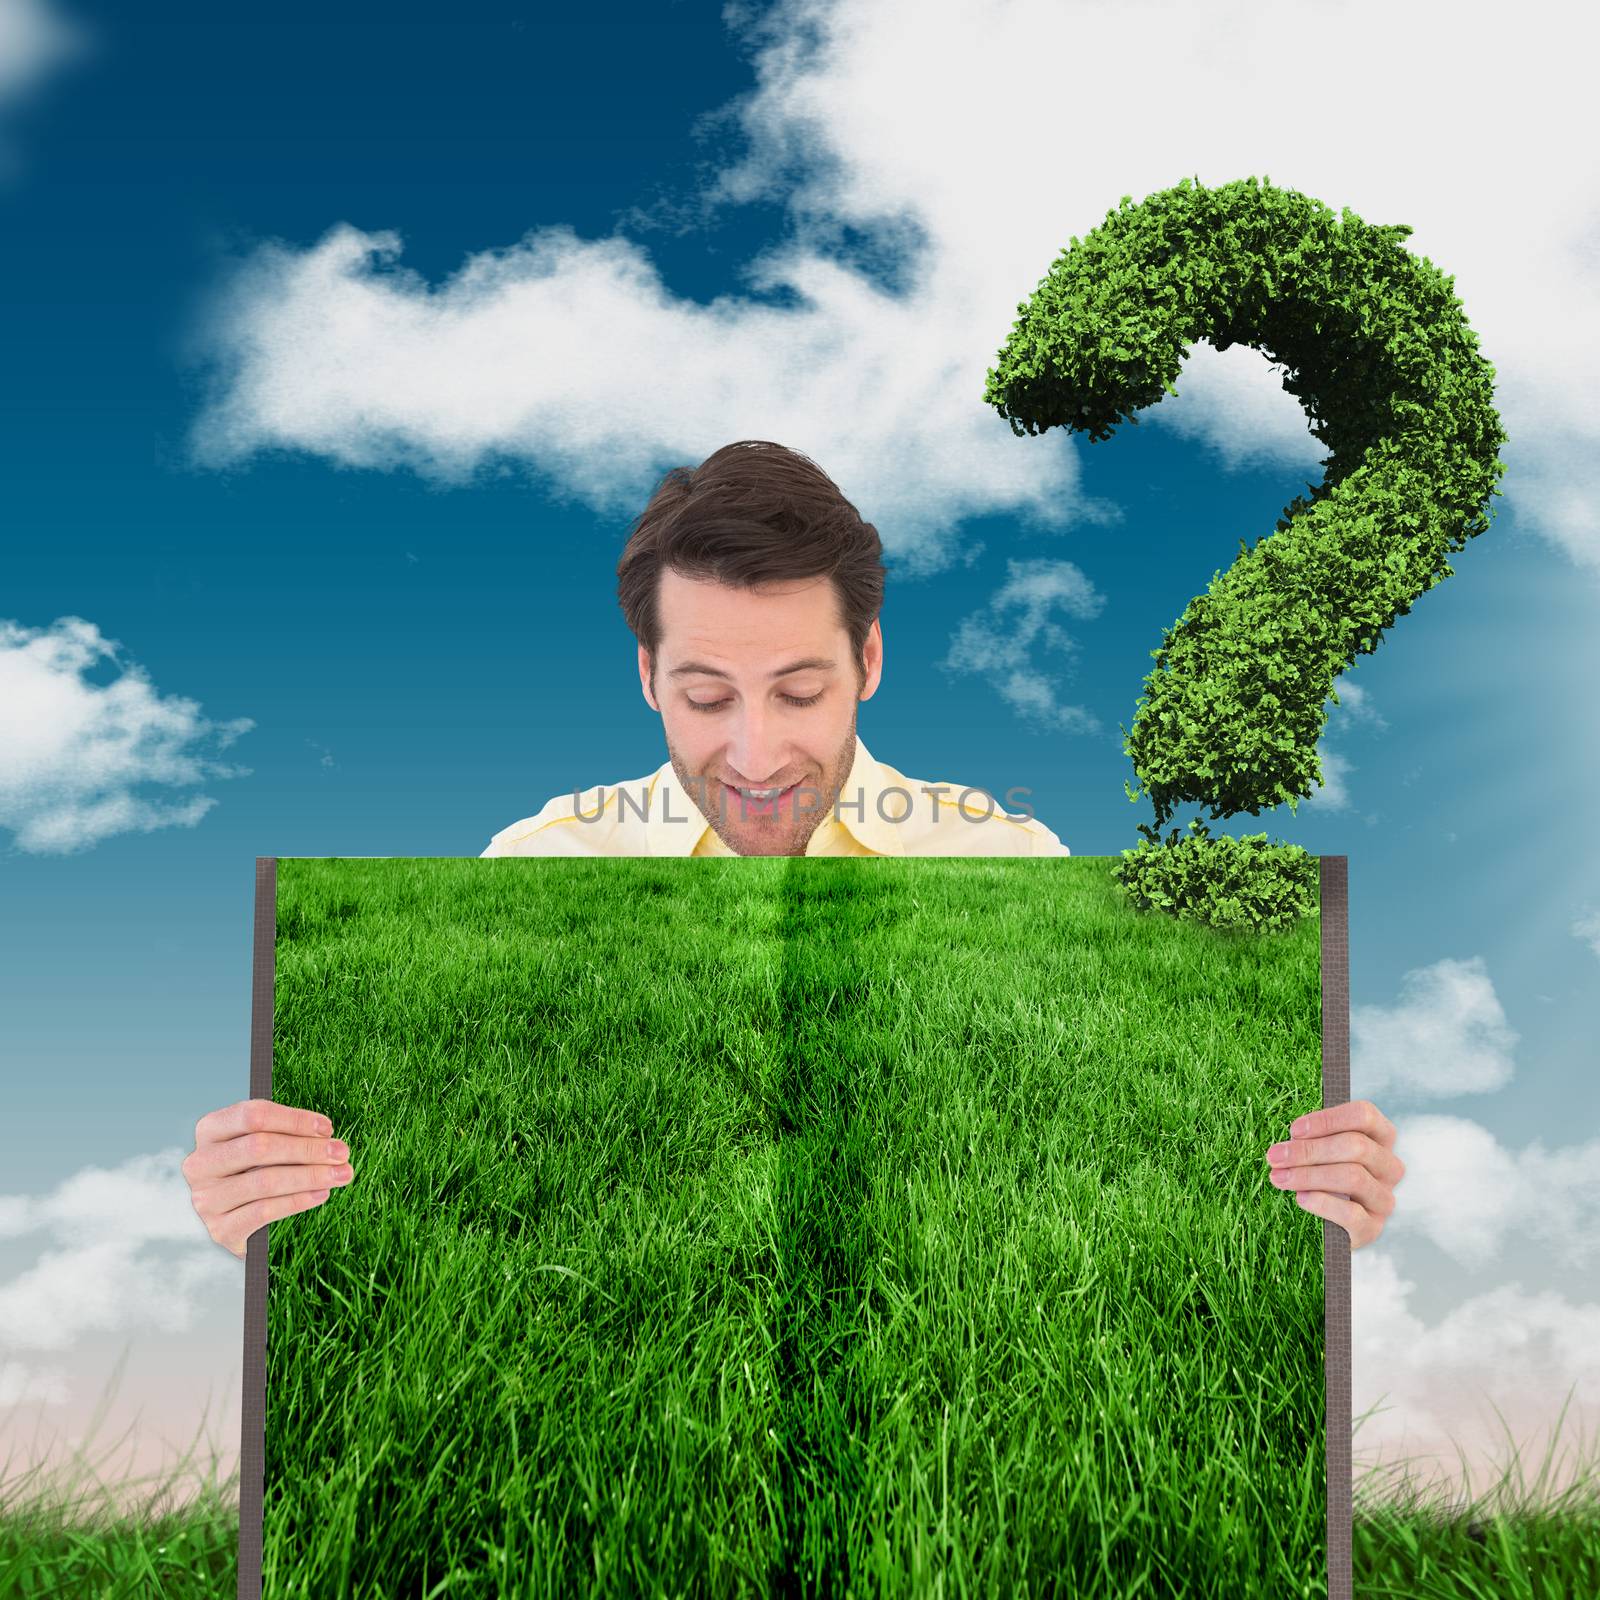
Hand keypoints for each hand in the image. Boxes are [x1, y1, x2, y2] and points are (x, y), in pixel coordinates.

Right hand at [183, 1098, 354, 1259]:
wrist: (235, 1219)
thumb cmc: (255, 1169)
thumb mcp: (262, 1145)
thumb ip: (285, 1134)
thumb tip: (326, 1135)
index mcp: (210, 1130)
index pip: (253, 1115)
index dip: (294, 1119)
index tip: (327, 1127)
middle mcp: (201, 1163)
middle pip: (260, 1147)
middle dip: (307, 1149)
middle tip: (342, 1153)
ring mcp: (207, 1199)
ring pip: (265, 1181)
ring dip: (310, 1175)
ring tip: (341, 1174)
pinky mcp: (220, 1229)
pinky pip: (265, 1211)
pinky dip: (298, 1200)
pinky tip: (322, 1194)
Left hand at [1264, 1098, 1403, 1249]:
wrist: (1329, 1223)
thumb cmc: (1321, 1175)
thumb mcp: (1320, 1151)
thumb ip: (1313, 1139)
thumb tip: (1292, 1138)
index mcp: (1380, 1137)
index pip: (1364, 1115)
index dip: (1327, 1120)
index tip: (1294, 1130)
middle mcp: (1389, 1166)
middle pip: (1357, 1146)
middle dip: (1310, 1150)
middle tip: (1275, 1157)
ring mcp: (1384, 1199)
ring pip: (1353, 1177)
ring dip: (1309, 1175)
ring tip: (1279, 1177)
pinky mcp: (1374, 1228)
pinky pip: (1351, 1213)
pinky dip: (1322, 1203)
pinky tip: (1301, 1198)